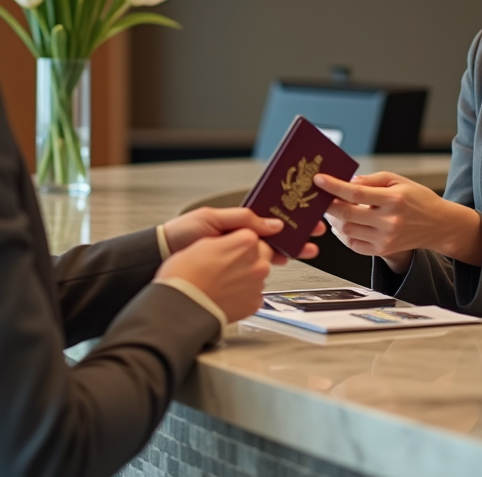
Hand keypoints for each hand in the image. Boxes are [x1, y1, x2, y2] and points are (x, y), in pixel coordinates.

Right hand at [155, 229, 273, 321]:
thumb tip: (233, 240)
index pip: (253, 235)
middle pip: (261, 254)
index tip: (231, 246)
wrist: (182, 306)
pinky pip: (253, 294)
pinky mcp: (254, 304)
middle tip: (228, 263)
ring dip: (246, 275)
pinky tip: (226, 294)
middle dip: (249, 256)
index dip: (240, 241)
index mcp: (245, 242)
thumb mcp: (202, 243)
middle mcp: (258, 262)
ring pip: (258, 275)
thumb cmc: (185, 275)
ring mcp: (257, 285)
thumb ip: (226, 239)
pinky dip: (243, 294)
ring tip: (223, 281)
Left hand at [163, 206, 326, 263]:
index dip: (290, 214)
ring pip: (273, 249)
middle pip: (277, 232)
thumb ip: (244, 219)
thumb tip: (274, 223)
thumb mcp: (212, 218)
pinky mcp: (236, 269)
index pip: (269, 215)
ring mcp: (240, 251)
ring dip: (294, 248)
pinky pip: (261, 266)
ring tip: (310, 248)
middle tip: (318, 231)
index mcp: (238, 219)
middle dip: (299, 231)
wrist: (163, 256)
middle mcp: (242, 234)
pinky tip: (289, 261)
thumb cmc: (182, 233)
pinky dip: (276, 263)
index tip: (307, 214)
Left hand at [315, 171, 481, 268]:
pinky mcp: (383, 251)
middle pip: (347, 214)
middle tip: (322, 196)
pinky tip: (344, 223)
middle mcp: (389, 221)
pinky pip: (354, 244)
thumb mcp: (398, 180)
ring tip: (334, 209)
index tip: (319, 180)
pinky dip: (343, 234)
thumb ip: (371, 179)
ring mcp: (386, 239)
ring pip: (347, 231)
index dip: (334, 187)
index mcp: (394, 199)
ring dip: (335, 219)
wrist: (438, 225)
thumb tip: (348, 182)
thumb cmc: (418, 199)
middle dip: (328, 204)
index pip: (356, 194)